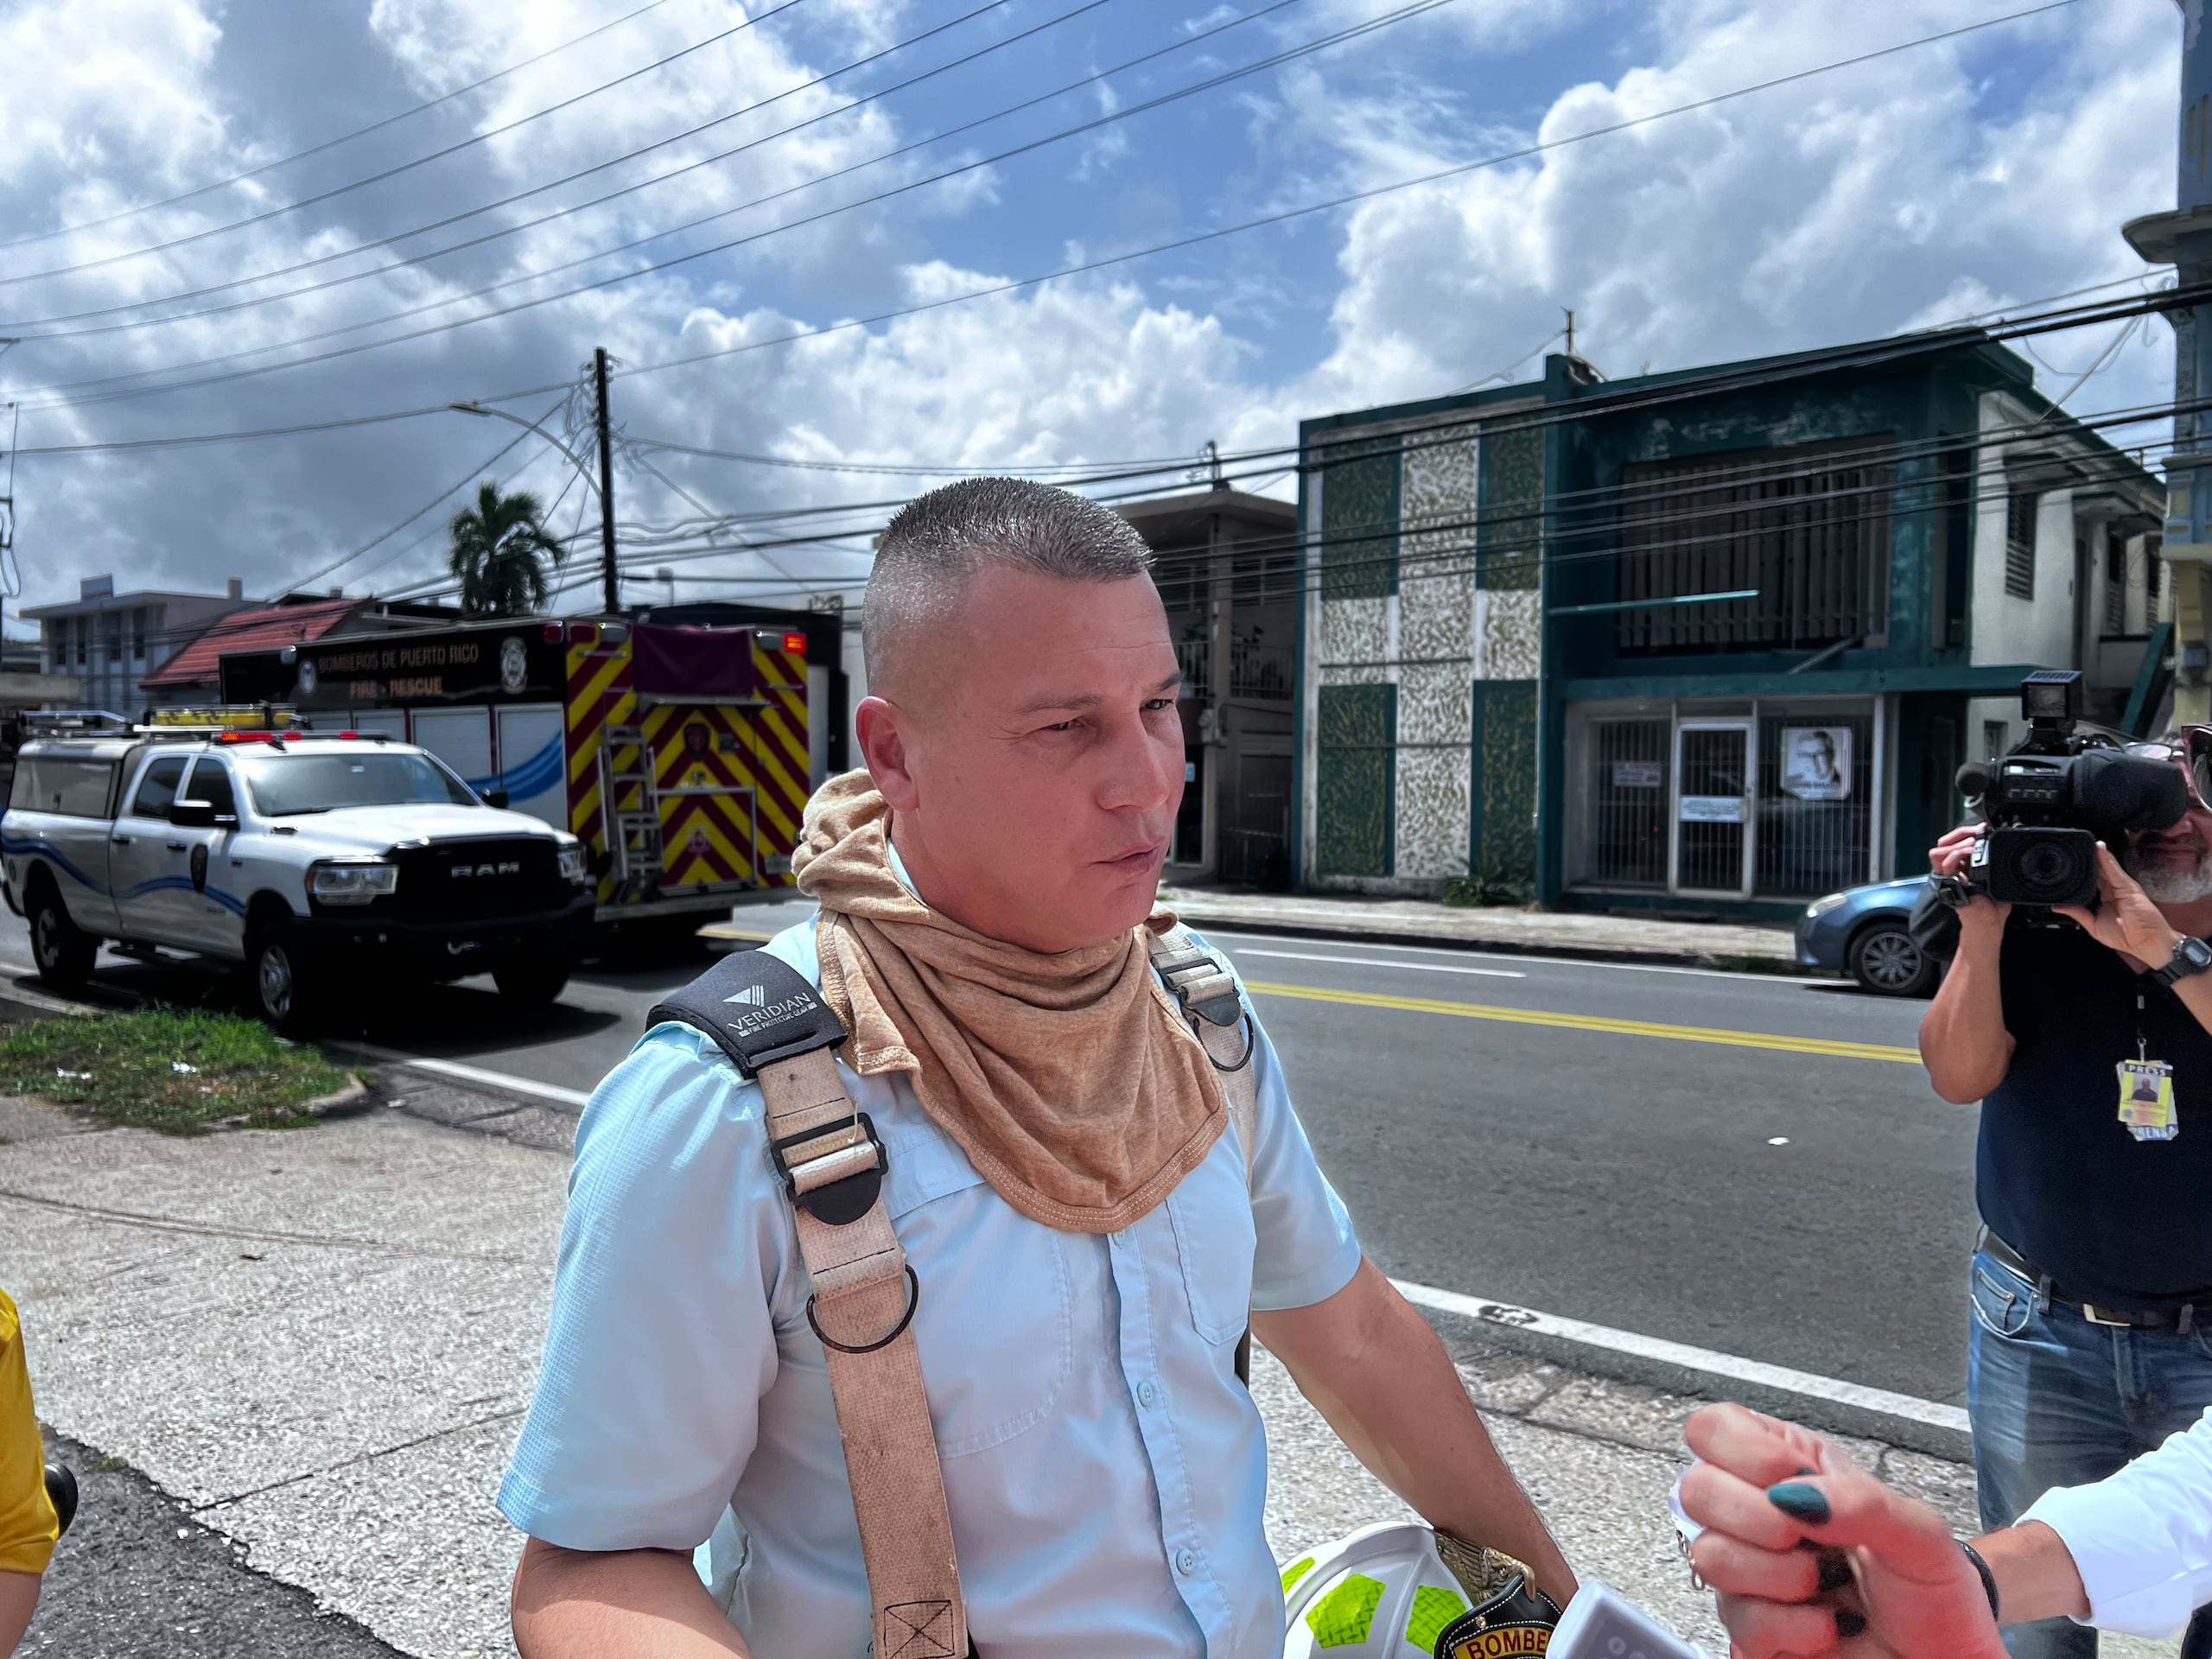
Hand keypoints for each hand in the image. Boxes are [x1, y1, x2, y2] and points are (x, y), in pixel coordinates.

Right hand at [1680, 1404, 2005, 1658]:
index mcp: (1789, 1471)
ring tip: (1825, 1586)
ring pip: (1710, 1555)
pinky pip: (1739, 1621)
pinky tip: (1825, 1625)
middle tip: (1812, 1539)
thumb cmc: (1935, 1592)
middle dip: (1761, 1519)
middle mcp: (1758, 1517)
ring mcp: (1749, 1575)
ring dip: (1781, 1577)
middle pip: (1694, 1489)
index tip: (1797, 1477)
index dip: (1746, 1451)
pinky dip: (1794, 1628)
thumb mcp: (1919, 1531)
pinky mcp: (1750, 1630)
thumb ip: (1861, 1500)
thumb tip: (1792, 1496)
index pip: (1715, 1428)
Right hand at [1927, 826, 2008, 932]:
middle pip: (1943, 842)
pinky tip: (1971, 852)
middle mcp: (1951, 870)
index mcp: (1961, 866)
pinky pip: (1945, 865)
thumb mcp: (1997, 878)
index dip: (1966, 831)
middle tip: (1978, 831)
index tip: (1984, 827)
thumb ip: (1995, 862)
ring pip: (1938, 850)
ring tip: (1974, 843)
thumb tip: (2004, 846)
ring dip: (1957, 842)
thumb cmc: (1993, 906)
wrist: (1989, 923)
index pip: (1953, 842)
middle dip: (1961, 832)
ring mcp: (1947, 877)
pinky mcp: (1948, 884)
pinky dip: (1957, 854)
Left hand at [2055, 843, 2176, 968]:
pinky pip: (2114, 869)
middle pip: (2096, 872)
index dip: (2080, 873)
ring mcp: (2120, 886)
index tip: (2066, 865)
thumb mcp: (2094, 926)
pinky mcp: (2128, 886)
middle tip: (2071, 850)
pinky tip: (2098, 848)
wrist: (2146, 942)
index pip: (2090, 881)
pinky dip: (2106, 858)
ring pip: (2104, 867)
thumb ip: (2078, 914)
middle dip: (2086, 861)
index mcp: (2104, 899)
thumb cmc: (2126, 937)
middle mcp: (2112, 890)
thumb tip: (2057, 907)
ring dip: (2095, 855)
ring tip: (2082, 843)